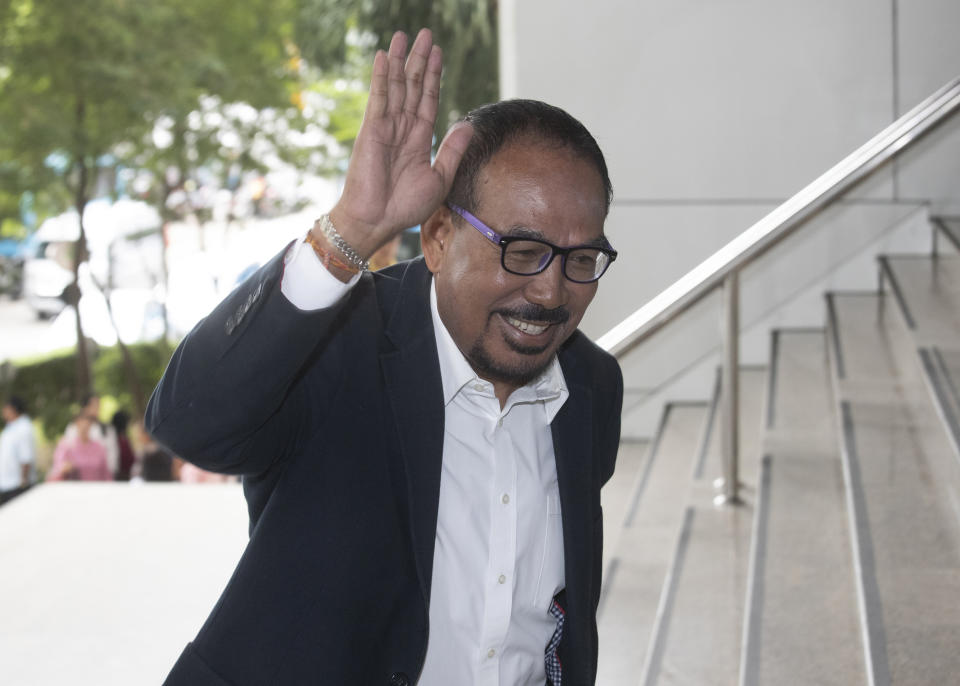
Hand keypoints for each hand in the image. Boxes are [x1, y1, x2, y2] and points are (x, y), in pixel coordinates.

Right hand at [329, 28, 472, 258]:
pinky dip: (380, 77)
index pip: (427, 100)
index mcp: (419, 139)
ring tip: (403, 35)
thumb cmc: (405, 207)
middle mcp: (402, 129)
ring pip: (395, 87)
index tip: (438, 53)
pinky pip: (378, 98)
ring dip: (399, 61)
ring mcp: (385, 127)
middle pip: (411, 86)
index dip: (433, 77)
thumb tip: (468, 125)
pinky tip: (383, 57)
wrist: (379, 220)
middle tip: (424, 33)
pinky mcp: (372, 130)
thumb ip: (453, 151)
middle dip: (418, 60)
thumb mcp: (439, 178)